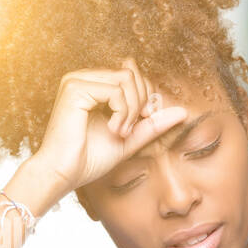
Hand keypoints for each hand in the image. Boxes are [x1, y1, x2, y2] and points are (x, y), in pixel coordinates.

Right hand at [31, 57, 187, 194]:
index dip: (145, 98)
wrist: (64, 173)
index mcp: (94, 85)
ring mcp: (77, 80)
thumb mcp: (130, 138)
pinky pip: (115, 91)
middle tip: (130, 129)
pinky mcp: (74, 88)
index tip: (140, 123)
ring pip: (126, 79)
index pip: (132, 75)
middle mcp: (84, 78)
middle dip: (140, 103)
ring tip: (121, 132)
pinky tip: (113, 130)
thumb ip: (152, 124)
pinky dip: (122, 113)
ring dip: (132, 110)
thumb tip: (183, 111)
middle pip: (131, 74)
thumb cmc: (90, 159)